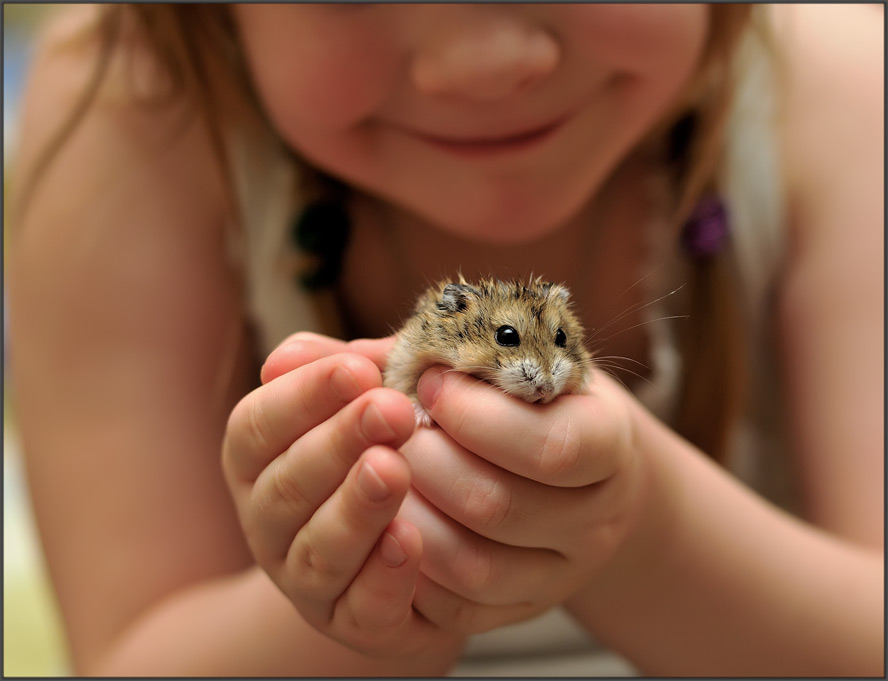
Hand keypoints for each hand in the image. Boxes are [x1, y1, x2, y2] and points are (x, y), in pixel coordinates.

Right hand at [222, 333, 462, 656]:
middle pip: (288, 485)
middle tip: (390, 410)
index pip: (258, 425)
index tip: (357, 369)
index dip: (303, 396)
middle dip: (338, 443)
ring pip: (319, 548)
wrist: (415, 547)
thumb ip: (344, 370)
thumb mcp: (364, 400)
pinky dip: (384, 575)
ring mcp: (306, 579)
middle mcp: (270, 522)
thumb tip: (296, 354)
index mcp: (261, 461)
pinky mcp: (353, 623)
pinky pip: (362, 607)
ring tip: (393, 469)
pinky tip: (410, 539)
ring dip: (356, 507)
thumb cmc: (380, 450)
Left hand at [397, 365, 647, 633]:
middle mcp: (597, 519)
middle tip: (386, 428)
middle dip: (425, 461)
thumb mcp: (517, 361)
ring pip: (474, 567)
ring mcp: (563, 574)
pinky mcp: (522, 609)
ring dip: (409, 516)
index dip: (475, 416)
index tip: (429, 381)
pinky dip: (411, 568)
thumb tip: (361, 357)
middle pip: (499, 507)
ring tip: (379, 472)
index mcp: (609, 442)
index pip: (553, 445)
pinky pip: (457, 610)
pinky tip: (390, 521)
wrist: (576, 466)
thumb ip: (453, 352)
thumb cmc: (533, 399)